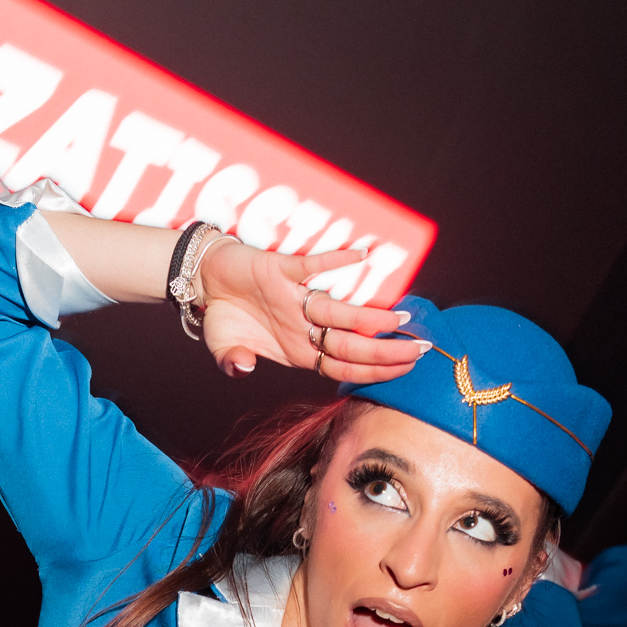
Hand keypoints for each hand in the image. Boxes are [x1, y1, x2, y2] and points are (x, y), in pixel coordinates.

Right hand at [194, 239, 429, 382]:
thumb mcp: (224, 348)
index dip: (373, 372)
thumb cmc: (223, 316)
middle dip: (385, 351)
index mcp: (297, 351)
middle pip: (349, 344)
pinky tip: (361, 254)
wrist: (206, 280)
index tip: (403, 371)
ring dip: (370, 318)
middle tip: (420, 350)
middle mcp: (302, 328)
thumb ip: (234, 362)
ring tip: (403, 320)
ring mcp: (294, 299)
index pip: (342, 367)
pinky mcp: (281, 270)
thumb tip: (242, 368)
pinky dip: (335, 260)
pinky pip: (312, 266)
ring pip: (339, 313)